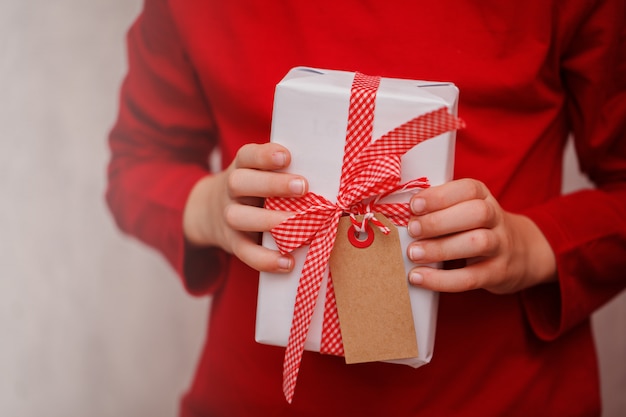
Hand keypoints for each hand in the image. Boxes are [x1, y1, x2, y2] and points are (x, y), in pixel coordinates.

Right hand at [183, 143, 307, 272]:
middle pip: (240, 182)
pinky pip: (245, 252)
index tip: (286, 156)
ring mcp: (228, 216)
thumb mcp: (260, 174)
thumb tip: (324, 177)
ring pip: (238, 217)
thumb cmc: (254, 189)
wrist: (210, 212)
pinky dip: (265, 259)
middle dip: (272, 184)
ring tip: (298, 223)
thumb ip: (285, 174)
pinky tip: (288, 262)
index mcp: (242, 167)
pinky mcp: (232, 242)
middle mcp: (230, 189)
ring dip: (270, 221)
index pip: (247, 156)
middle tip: (303, 187)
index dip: (264, 155)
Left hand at [406, 178, 556, 293]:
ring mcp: (501, 246)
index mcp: (483, 196)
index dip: (440, 196)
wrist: (521, 253)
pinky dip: (442, 280)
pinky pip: (471, 278)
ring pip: (478, 243)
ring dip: (440, 248)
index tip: (414, 206)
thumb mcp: (463, 209)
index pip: (468, 189)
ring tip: (413, 253)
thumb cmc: (475, 227)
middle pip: (476, 213)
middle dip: (439, 221)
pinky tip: (419, 277)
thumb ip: (439, 208)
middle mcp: (496, 218)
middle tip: (412, 230)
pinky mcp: (498, 273)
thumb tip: (399, 213)